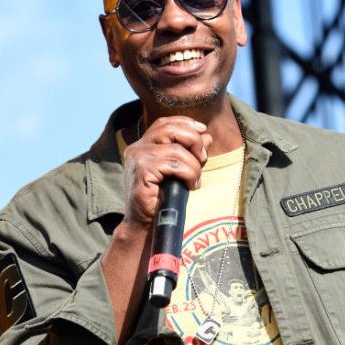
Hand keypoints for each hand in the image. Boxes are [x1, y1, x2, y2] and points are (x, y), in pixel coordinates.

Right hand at [121, 115, 212, 229]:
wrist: (146, 222)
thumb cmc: (162, 197)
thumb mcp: (180, 171)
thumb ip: (191, 153)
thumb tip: (208, 136)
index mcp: (143, 144)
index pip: (165, 123)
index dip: (186, 123)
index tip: (203, 130)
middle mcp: (137, 147)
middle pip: (172, 129)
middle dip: (194, 142)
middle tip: (202, 159)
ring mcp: (137, 157)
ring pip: (178, 150)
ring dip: (194, 166)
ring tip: (195, 181)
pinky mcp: (141, 170)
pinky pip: (175, 165)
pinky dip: (189, 175)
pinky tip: (190, 186)